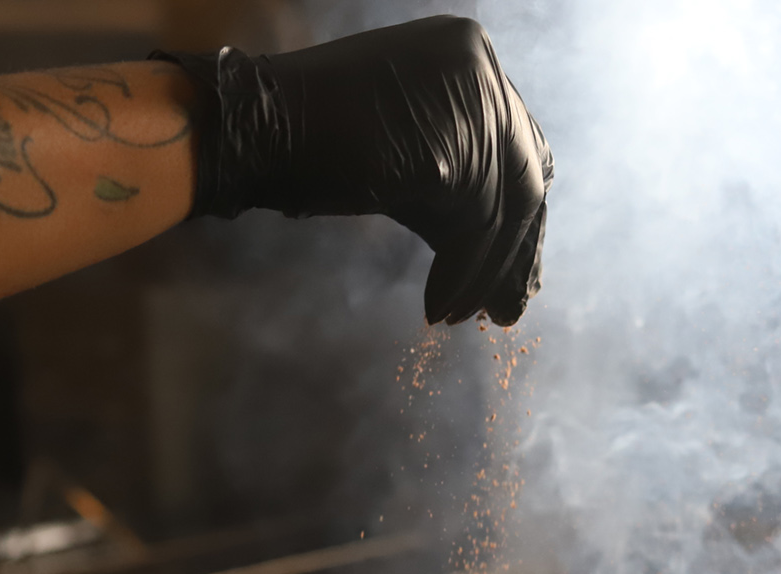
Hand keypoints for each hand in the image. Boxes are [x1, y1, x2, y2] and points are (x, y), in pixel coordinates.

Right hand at [154, 16, 552, 325]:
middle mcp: (479, 65)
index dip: (519, 210)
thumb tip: (507, 250)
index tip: (513, 267)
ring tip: (459, 315)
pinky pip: (475, 228)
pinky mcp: (448, 155)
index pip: (518, 140)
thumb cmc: (313, 140)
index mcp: (468, 50)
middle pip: (525, 172)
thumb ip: (458, 182)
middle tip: (507, 308)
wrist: (255, 130)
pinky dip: (461, 274)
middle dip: (516, 248)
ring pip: (504, 207)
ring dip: (483, 271)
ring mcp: (468, 105)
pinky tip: (437, 306)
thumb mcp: (405, 151)